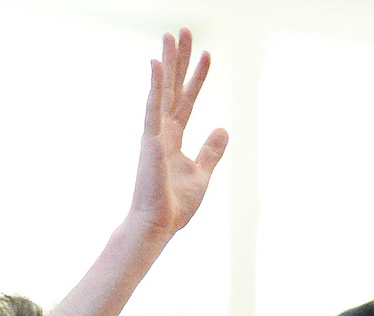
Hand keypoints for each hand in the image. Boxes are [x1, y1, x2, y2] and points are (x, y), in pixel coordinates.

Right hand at [129, 30, 228, 243]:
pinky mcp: (150, 142)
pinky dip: (156, 86)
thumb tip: (223, 129)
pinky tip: (157, 64)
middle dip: (181, 59)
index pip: (187, 100)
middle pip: (174, 87)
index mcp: (174, 138)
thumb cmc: (175, 205)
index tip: (207, 55)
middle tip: (186, 30)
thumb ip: (211, 151)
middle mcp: (162, 130)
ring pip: (162, 90)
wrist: (158, 226)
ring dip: (167, 62)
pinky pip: (153, 108)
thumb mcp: (201, 174)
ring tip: (171, 35)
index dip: (198, 78)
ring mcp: (154, 134)